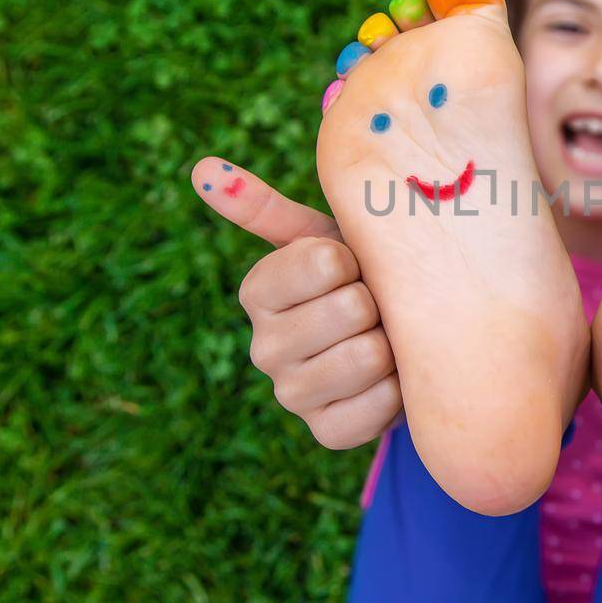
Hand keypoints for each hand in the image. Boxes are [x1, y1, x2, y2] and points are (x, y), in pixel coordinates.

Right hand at [190, 157, 400, 448]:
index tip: (354, 265)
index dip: (355, 260)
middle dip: (378, 302)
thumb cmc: (361, 275)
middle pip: (351, 309)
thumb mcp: (324, 236)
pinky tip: (391, 378)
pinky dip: (399, 390)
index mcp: (258, 291)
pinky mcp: (327, 433)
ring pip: (367, 358)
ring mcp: (292, 395)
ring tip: (386, 337)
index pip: (322, 262)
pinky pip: (380, 406)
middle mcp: (263, 347)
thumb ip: (266, 208)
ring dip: (393, 345)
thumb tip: (202, 169)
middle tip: (375, 305)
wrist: (399, 335)